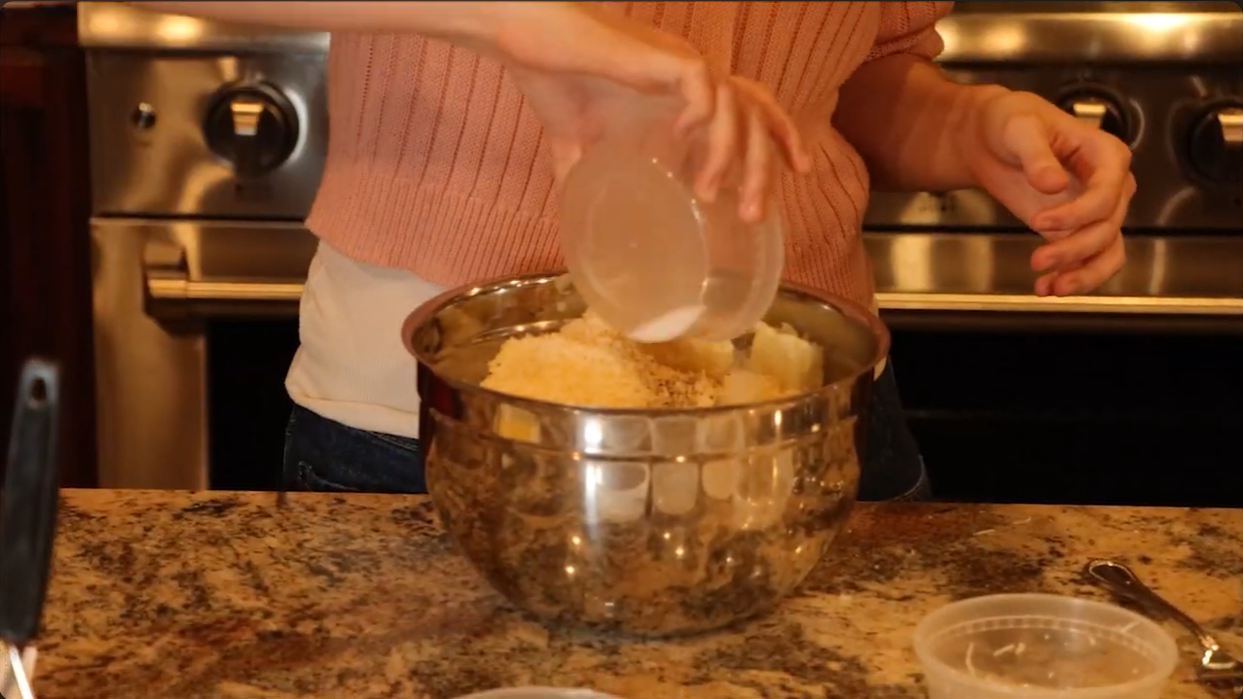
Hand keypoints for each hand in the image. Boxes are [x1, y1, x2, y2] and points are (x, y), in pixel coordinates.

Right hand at [489, 2, 809, 221]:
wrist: (525, 36)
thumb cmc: (552, 76)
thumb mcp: (573, 139)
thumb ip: (582, 170)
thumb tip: (574, 213)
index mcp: (684, 89)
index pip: (754, 107)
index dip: (781, 137)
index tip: (800, 172)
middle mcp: (693, 75)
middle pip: (756, 117)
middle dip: (763, 170)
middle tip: (754, 215)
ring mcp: (680, 64)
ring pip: (739, 107)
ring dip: (732, 156)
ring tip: (710, 197)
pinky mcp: (662, 57)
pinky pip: (705, 86)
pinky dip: (704, 117)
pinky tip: (684, 139)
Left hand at [961, 89, 1134, 296]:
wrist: (990, 139)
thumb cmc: (1011, 122)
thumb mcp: (1020, 128)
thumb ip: (1037, 155)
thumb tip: (1054, 184)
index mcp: (1106, 154)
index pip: (1107, 192)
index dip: (1078, 213)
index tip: (1040, 222)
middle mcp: (1110, 185)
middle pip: (1107, 227)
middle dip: (1074, 249)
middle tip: (1037, 261)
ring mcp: (1096, 211)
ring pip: (1107, 251)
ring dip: (1082, 274)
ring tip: (1049, 287)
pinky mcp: (1076, 230)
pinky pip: (1089, 260)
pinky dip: (1075, 277)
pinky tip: (1047, 287)